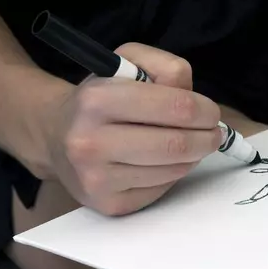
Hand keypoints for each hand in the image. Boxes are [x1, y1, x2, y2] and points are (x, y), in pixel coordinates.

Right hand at [43, 43, 221, 214]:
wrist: (54, 136)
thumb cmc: (100, 98)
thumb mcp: (127, 63)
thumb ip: (165, 67)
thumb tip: (197, 103)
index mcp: (97, 100)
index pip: (176, 107)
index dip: (205, 111)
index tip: (211, 113)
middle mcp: (91, 142)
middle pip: (178, 144)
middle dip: (208, 138)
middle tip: (213, 133)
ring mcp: (98, 179)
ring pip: (174, 169)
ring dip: (192, 156)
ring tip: (187, 144)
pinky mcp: (109, 204)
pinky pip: (162, 189)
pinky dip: (173, 174)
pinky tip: (162, 162)